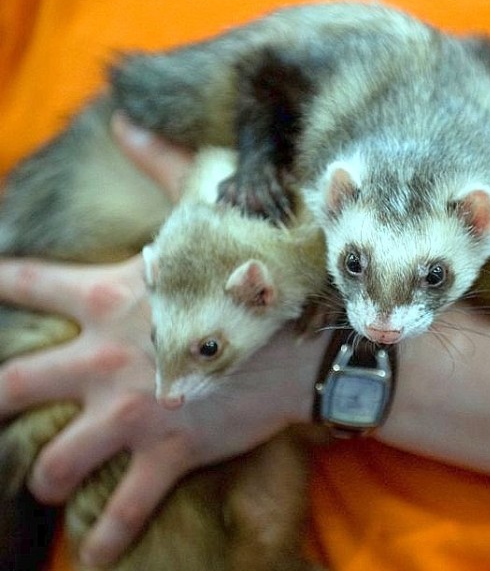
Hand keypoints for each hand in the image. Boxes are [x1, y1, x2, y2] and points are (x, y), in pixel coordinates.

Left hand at [0, 117, 323, 566]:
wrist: (307, 340)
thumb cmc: (257, 276)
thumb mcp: (206, 214)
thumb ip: (162, 165)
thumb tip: (125, 115)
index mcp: (109, 296)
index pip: (25, 282)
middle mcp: (103, 358)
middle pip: (11, 384)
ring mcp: (131, 411)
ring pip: (54, 460)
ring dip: (43, 475)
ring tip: (41, 484)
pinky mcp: (166, 451)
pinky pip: (124, 506)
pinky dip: (108, 537)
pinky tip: (93, 558)